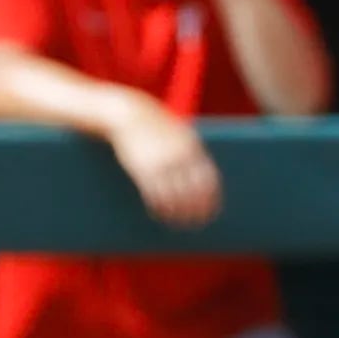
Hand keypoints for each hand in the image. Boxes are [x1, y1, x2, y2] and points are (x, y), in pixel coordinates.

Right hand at [107, 105, 220, 227]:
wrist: (128, 114)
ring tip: (175, 222)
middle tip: (194, 224)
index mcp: (193, 147)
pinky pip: (155, 195)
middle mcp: (180, 156)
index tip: (210, 213)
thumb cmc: (154, 125)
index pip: (209, 179)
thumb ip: (190, 152)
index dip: (210, 199)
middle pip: (193, 191)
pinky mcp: (143, 169)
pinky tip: (158, 214)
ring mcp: (161, 163)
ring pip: (174, 197)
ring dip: (176, 213)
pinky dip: (159, 208)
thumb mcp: (179, 133)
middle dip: (195, 210)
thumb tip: (200, 178)